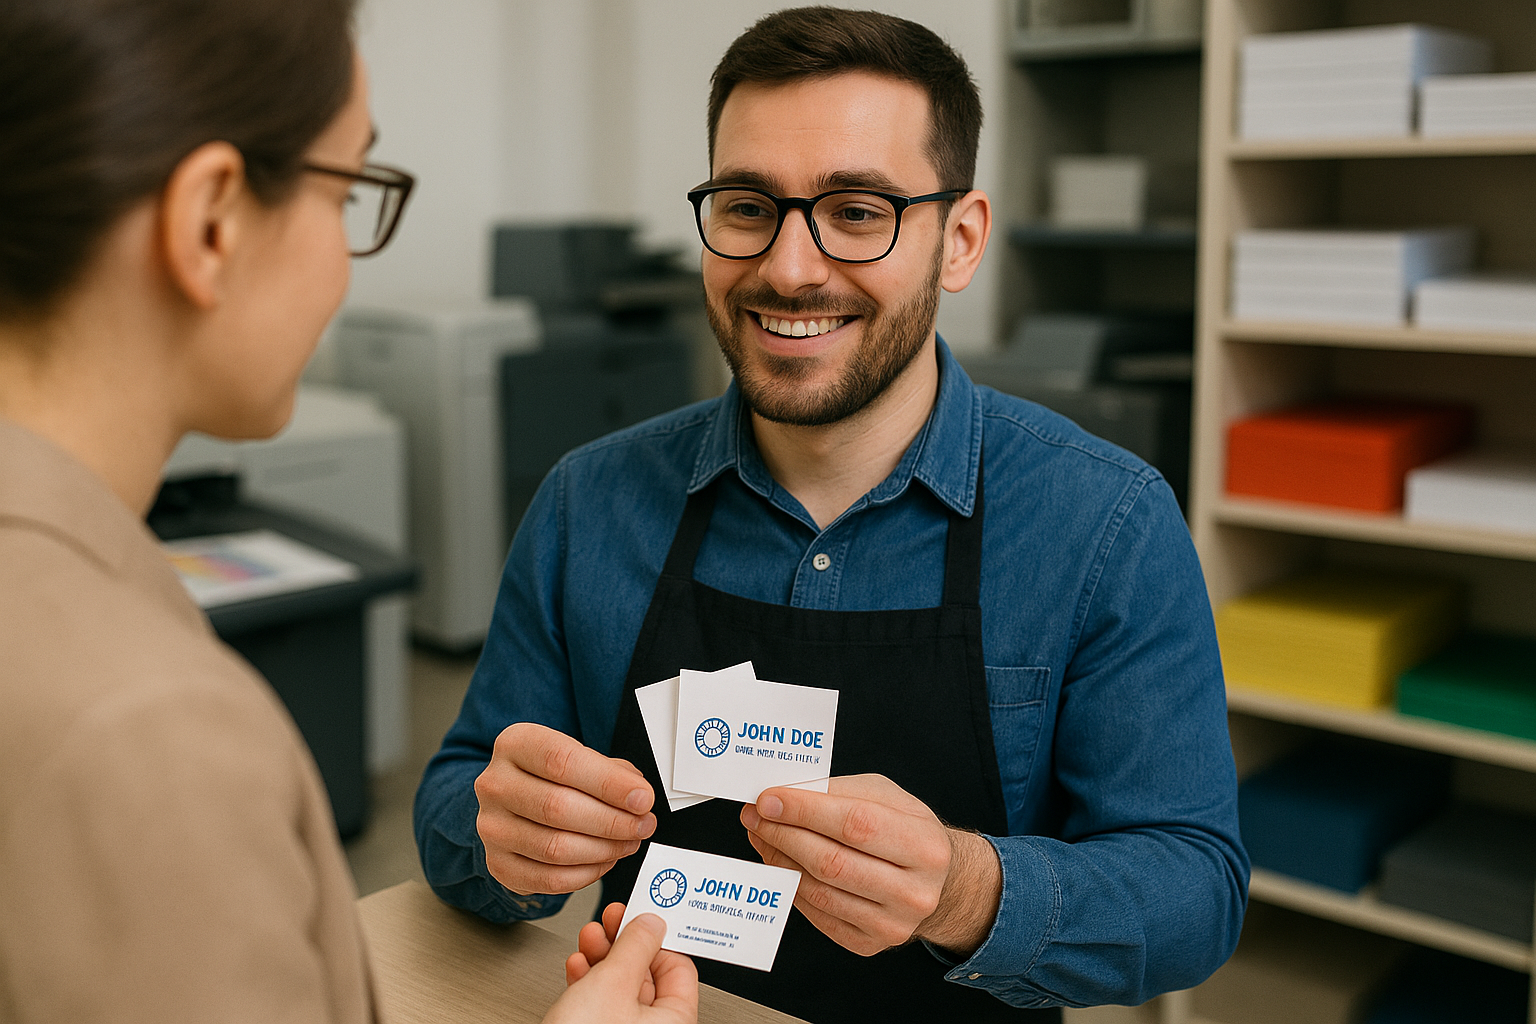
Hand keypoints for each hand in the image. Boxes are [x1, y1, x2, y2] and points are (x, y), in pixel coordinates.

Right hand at [475, 722, 655, 894]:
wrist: (513, 802)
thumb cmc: (551, 777)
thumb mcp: (579, 757)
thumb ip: (610, 771)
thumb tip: (637, 796)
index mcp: (515, 745)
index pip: (562, 761)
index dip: (608, 783)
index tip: (643, 798)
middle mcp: (495, 785)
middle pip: (558, 807)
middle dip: (612, 821)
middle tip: (642, 824)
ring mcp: (492, 827)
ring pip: (555, 848)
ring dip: (604, 849)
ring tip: (628, 842)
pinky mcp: (498, 864)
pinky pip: (549, 879)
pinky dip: (586, 874)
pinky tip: (604, 860)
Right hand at [547, 903, 697, 1023]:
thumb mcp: (611, 983)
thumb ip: (634, 946)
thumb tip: (652, 922)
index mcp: (676, 1022)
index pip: (679, 967)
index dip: (657, 936)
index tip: (639, 915)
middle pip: (648, 976)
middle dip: (623, 944)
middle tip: (611, 922)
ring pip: (621, 989)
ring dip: (603, 959)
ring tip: (589, 940)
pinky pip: (602, 1007)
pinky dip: (589, 983)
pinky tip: (578, 968)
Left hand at [740, 774, 1000, 956]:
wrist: (939, 884)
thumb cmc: (906, 831)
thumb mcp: (887, 796)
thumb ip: (840, 791)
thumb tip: (786, 795)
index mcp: (924, 845)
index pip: (855, 825)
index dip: (805, 811)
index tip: (769, 799)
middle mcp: (914, 891)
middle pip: (832, 861)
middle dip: (783, 834)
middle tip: (755, 816)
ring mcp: (892, 924)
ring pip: (820, 890)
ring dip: (780, 859)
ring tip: (762, 836)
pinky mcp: (869, 943)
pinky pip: (818, 913)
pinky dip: (791, 885)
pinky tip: (779, 862)